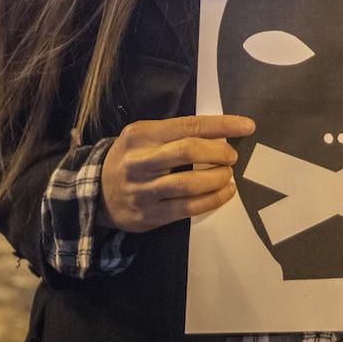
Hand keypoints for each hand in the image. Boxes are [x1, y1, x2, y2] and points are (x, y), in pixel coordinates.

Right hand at [97, 114, 254, 233]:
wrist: (96, 192)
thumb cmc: (132, 158)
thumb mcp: (145, 136)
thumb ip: (176, 133)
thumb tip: (223, 131)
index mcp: (142, 134)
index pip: (188, 125)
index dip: (222, 125)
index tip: (246, 126)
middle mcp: (139, 161)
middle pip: (187, 151)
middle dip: (218, 152)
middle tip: (232, 156)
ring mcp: (142, 190)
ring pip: (188, 183)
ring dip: (217, 178)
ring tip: (228, 175)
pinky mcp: (148, 215)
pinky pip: (187, 208)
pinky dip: (212, 200)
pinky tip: (224, 192)